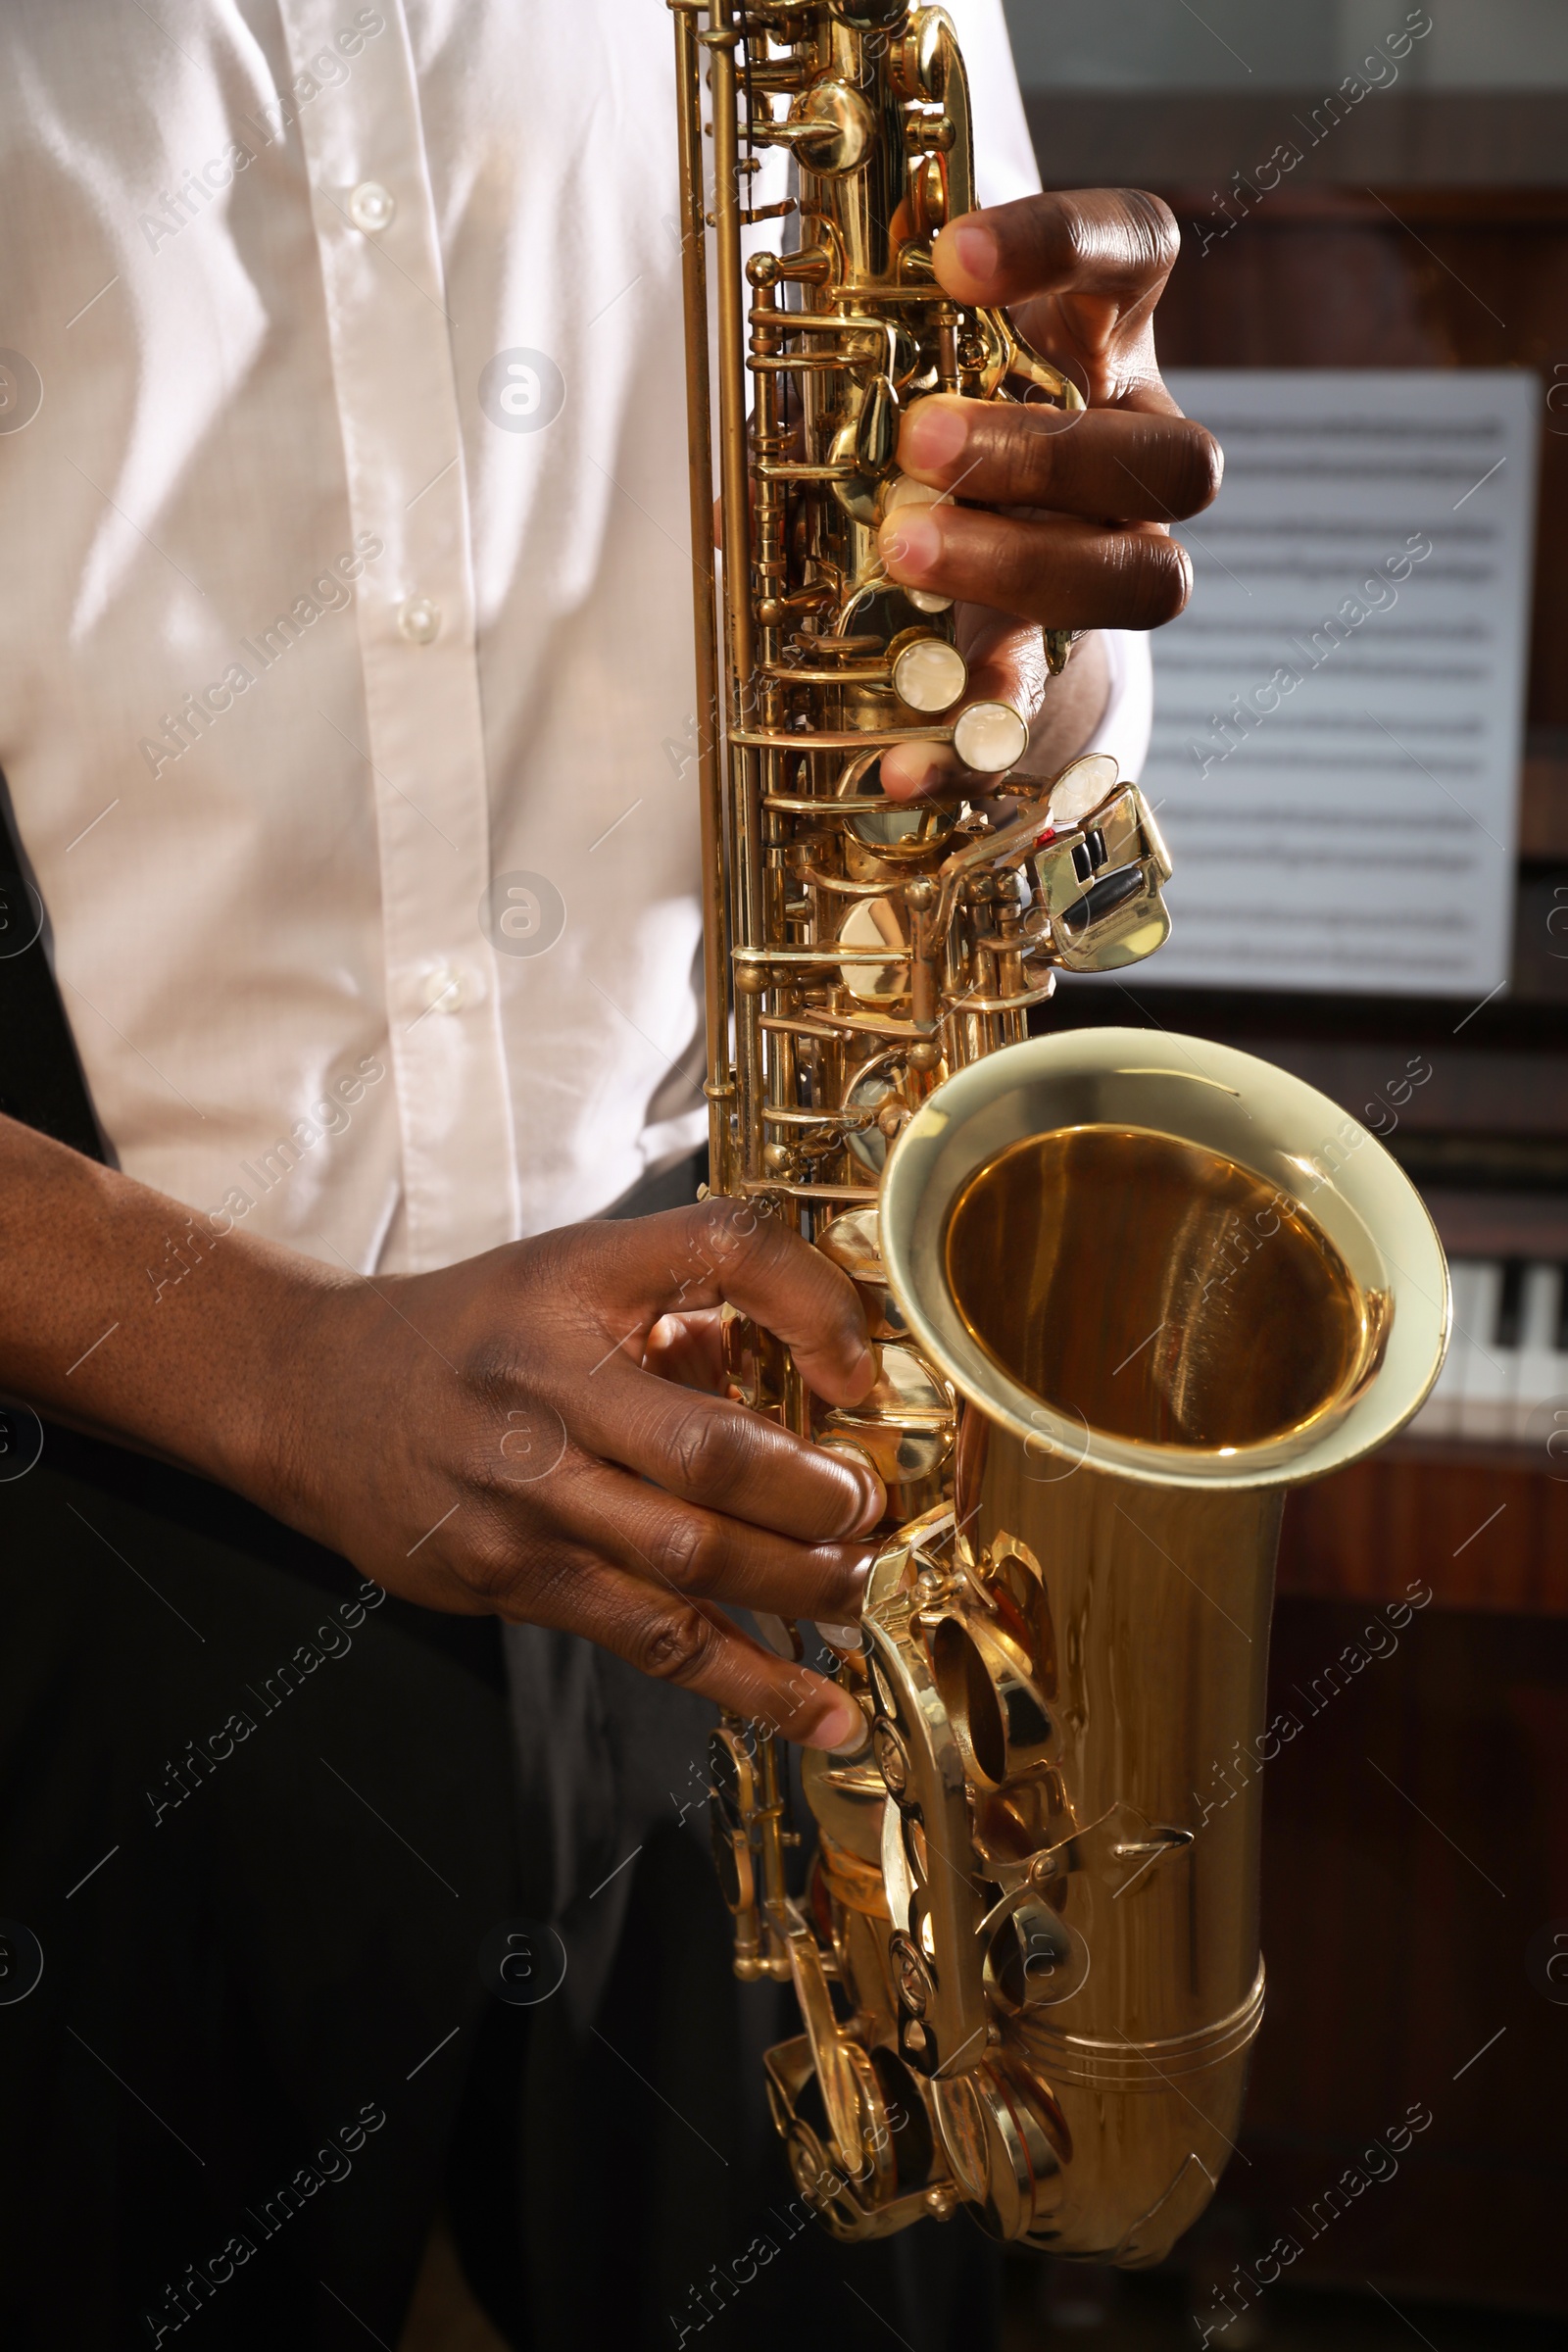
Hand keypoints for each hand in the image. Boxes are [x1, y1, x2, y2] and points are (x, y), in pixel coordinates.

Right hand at [280, 1202, 882, 1746]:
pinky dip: (752, 1685)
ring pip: (691, 1556)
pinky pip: (652, 1640)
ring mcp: (527, 1493)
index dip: (811, 1305)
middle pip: (712, 1448)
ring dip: (804, 1584)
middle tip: (872, 1504)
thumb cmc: (473, 1330)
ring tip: (864, 1586)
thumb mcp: (574, 1273)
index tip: (859, 1364)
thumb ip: (690, 1305)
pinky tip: (823, 1712)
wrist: (319, 1397)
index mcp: (579, 1281)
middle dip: (818, 1491)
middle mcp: (549, 1383)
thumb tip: (820, 1369)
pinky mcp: (514, 1579)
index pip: (720, 1253)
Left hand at [878, 189, 1222, 799]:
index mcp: (1103, 343)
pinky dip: (970, 738)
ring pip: (1148, 574)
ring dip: (1028, 564)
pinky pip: (1047, 712)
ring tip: (904, 551)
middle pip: (1167, 452)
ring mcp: (1122, 563)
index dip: (1061, 247)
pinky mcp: (1071, 671)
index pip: (1136, 254)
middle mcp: (1137, 449)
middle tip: (920, 444)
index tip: (951, 261)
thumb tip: (762, 371)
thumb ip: (859, 363)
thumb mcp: (899, 378)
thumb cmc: (927, 443)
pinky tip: (898, 758)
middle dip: (1041, 449)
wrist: (967, 596)